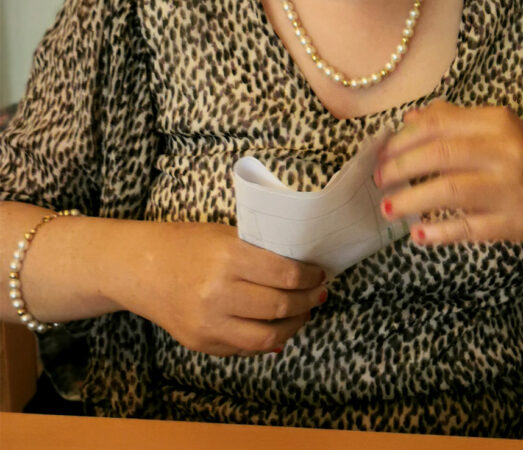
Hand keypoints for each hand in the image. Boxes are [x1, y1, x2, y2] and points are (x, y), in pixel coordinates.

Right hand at [120, 222, 326, 355]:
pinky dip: (268, 341)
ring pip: (267, 338)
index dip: (309, 277)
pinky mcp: (201, 343)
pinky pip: (245, 349)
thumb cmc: (188, 243)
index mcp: (228, 257)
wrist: (141, 268)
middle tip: (319, 293)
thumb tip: (301, 269)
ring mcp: (209, 323)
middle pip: (280, 307)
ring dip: (294, 326)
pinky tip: (277, 327)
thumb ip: (259, 251)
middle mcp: (219, 293)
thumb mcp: (225, 235)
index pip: (285, 274)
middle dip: (308, 301)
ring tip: (304, 313)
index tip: (319, 274)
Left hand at [375, 101, 522, 245]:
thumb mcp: (498, 128)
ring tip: (389, 208)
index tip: (380, 154)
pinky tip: (418, 234)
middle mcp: (505, 151)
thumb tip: (409, 118)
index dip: (401, 140)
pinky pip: (468, 228)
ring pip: (448, 192)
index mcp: (497, 122)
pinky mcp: (514, 223)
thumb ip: (455, 120)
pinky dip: (438, 232)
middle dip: (399, 169)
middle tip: (379, 181)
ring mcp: (510, 189)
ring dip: (411, 201)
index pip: (437, 125)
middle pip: (439, 155)